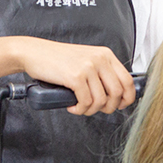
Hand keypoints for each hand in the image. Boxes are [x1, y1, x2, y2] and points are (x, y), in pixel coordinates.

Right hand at [13, 37, 136, 115]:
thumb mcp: (86, 59)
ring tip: (80, 107)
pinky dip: (80, 109)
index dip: (127, 98)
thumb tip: (115, 95)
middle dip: (109, 107)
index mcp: (106, 55)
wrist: (34, 52)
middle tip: (96, 109)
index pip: (128, 80)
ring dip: (91, 110)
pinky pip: (86, 102)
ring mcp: (88, 67)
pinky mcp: (76, 77)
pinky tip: (72, 106)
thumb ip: (101, 72)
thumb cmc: (57, 59)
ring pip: (101, 100)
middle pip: (118, 93)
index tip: (120, 105)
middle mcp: (100, 59)